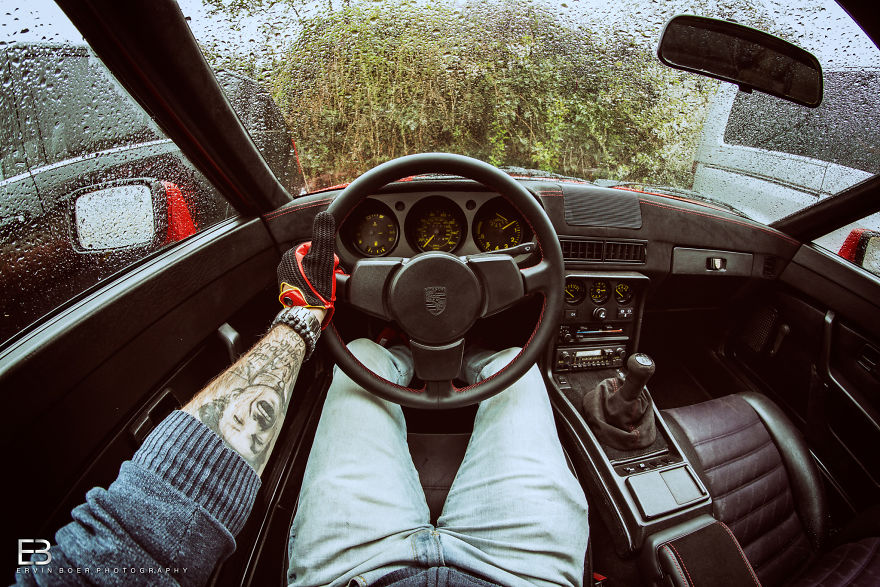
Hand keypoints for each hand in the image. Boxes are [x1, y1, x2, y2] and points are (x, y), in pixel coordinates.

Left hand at [277, 211, 342, 327]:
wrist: (308, 313)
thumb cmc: (315, 287)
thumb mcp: (322, 257)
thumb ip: (323, 235)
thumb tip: (324, 215)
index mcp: (290, 256)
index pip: (313, 247)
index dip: (325, 255)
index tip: (330, 265)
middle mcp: (284, 267)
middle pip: (312, 260)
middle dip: (323, 267)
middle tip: (329, 277)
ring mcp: (286, 280)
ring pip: (310, 272)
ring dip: (320, 277)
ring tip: (325, 286)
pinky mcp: (291, 292)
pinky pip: (307, 283)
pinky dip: (315, 286)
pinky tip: (320, 293)